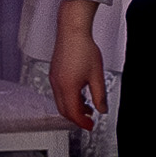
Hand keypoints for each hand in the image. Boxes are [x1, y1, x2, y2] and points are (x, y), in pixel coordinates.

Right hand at [48, 3, 107, 132]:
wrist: (72, 31)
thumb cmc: (83, 48)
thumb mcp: (97, 75)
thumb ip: (99, 95)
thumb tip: (101, 108)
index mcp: (68, 87)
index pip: (73, 113)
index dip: (82, 122)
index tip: (90, 126)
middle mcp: (57, 84)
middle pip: (64, 110)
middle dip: (76, 118)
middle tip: (88, 121)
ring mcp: (54, 78)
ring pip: (60, 102)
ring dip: (72, 108)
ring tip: (87, 107)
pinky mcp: (54, 73)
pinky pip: (59, 92)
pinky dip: (68, 98)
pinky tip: (79, 94)